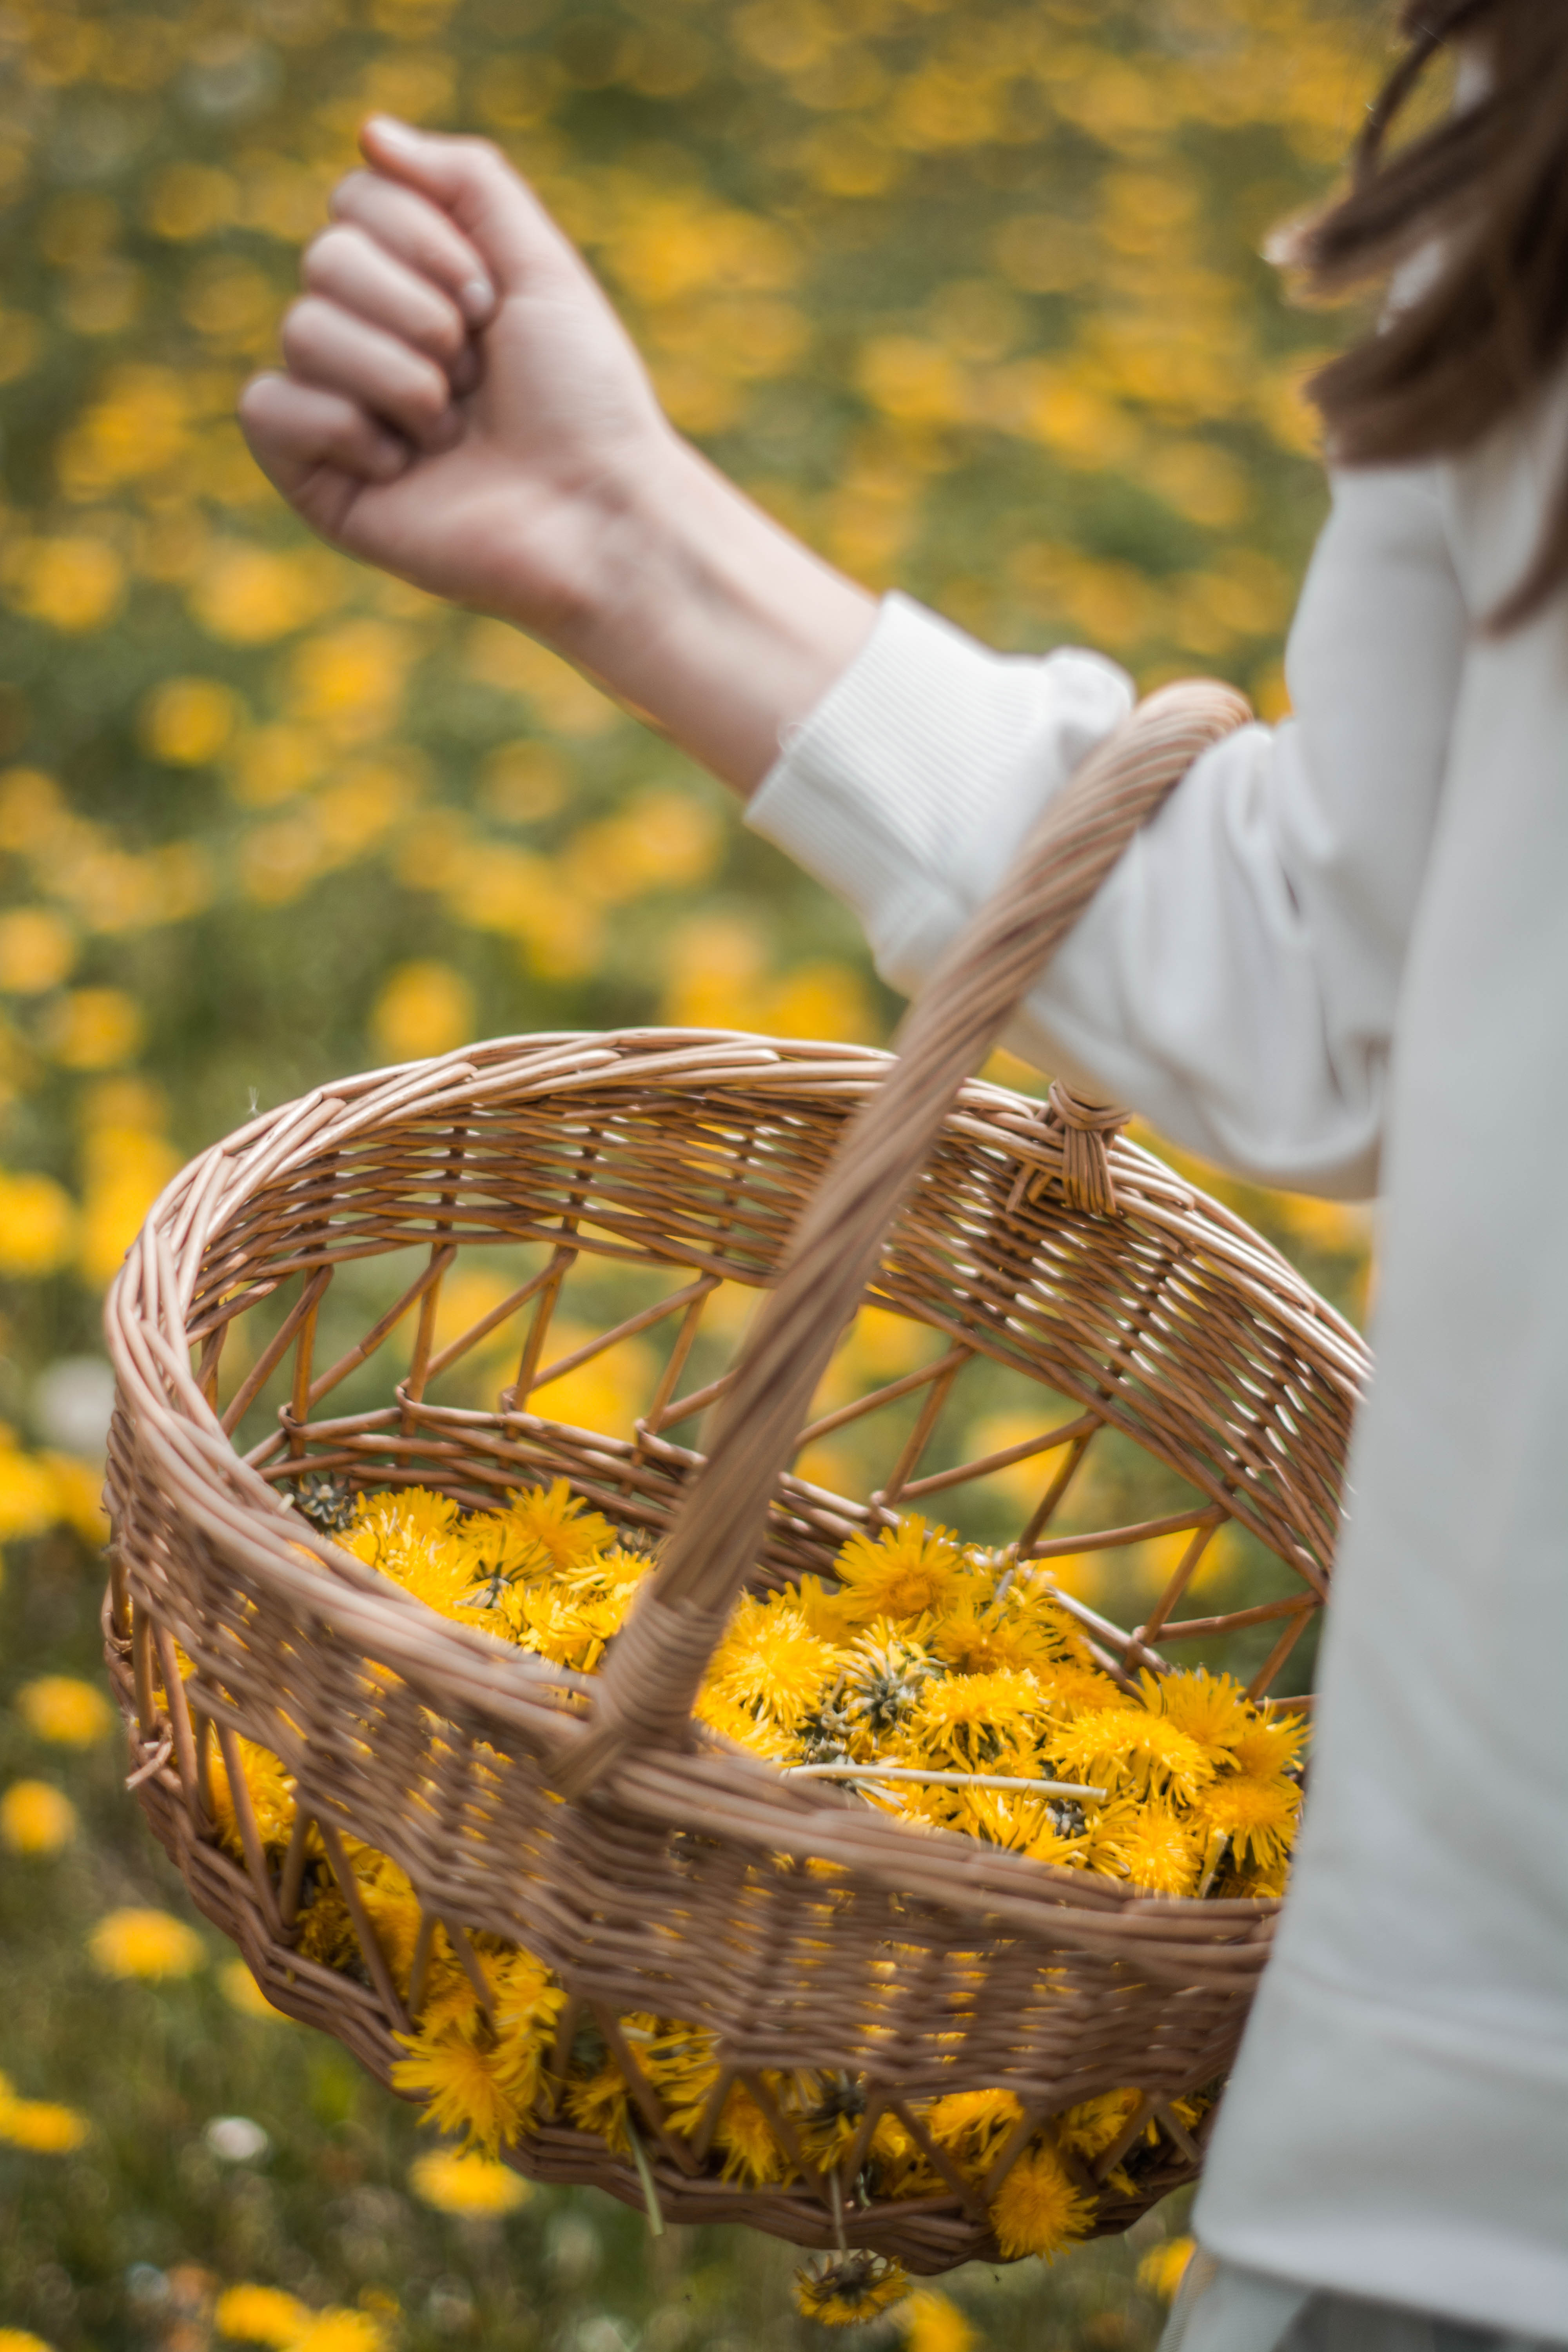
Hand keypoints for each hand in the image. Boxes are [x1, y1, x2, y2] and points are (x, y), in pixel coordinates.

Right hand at [239, 117, 674, 634]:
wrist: (596, 511)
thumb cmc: (582, 398)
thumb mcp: (540, 262)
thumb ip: (467, 180)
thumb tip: (370, 132)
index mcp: (414, 286)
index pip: (355, 200)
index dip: (427, 243)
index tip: (490, 304)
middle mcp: (369, 341)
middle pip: (324, 259)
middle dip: (418, 314)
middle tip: (477, 377)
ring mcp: (339, 412)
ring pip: (300, 330)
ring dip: (401, 379)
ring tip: (453, 433)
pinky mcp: (318, 481)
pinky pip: (266, 408)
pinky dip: (341, 427)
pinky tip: (401, 469)